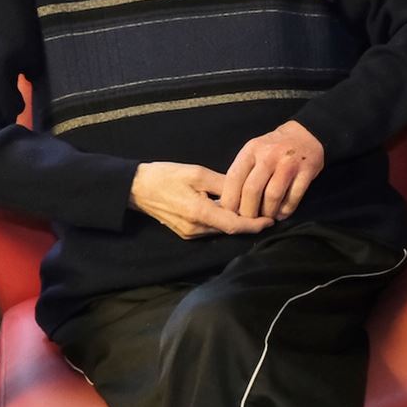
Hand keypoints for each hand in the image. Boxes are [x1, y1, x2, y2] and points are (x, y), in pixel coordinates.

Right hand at [132, 162, 266, 238]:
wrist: (136, 188)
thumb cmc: (166, 176)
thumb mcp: (198, 173)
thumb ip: (224, 183)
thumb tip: (246, 190)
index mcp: (199, 213)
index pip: (234, 225)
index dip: (254, 224)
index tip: (271, 220)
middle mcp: (195, 228)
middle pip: (229, 229)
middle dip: (248, 222)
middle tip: (266, 210)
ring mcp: (189, 233)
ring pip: (221, 229)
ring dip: (236, 221)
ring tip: (253, 209)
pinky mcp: (186, 232)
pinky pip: (211, 228)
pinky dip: (223, 221)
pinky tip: (231, 209)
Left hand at [219, 121, 325, 221]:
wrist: (305, 133)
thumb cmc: (274, 148)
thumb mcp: (254, 151)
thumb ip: (242, 172)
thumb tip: (226, 202)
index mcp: (251, 149)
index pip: (234, 178)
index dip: (230, 200)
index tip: (229, 213)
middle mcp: (269, 155)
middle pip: (252, 190)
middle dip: (248, 211)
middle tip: (248, 220)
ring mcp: (289, 162)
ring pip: (273, 195)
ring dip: (268, 212)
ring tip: (265, 218)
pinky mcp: (307, 170)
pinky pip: (294, 196)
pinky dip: (286, 210)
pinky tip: (281, 214)